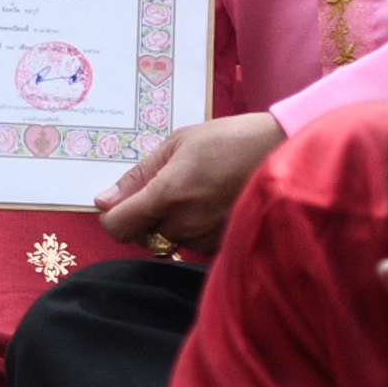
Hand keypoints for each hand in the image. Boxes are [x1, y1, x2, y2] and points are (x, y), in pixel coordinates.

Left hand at [91, 109, 286, 258]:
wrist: (284, 152)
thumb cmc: (231, 140)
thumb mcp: (179, 144)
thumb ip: (138, 176)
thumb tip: (103, 200)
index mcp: (167, 194)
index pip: (116, 226)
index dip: (113, 215)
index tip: (123, 201)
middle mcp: (183, 224)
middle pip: (142, 234)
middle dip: (146, 215)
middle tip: (171, 185)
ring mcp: (203, 239)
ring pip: (168, 239)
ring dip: (172, 221)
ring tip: (199, 189)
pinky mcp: (221, 246)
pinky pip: (192, 242)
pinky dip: (194, 227)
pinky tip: (213, 202)